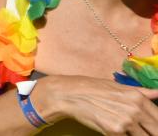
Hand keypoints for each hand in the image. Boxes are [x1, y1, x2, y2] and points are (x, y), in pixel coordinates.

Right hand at [31, 75, 157, 132]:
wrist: (69, 95)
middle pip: (156, 131)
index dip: (157, 126)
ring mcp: (125, 122)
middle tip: (142, 131)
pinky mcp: (114, 132)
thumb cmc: (93, 89)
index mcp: (138, 98)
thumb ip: (143, 92)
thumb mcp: (119, 86)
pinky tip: (116, 131)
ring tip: (128, 131)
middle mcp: (135, 110)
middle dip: (151, 133)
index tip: (152, 128)